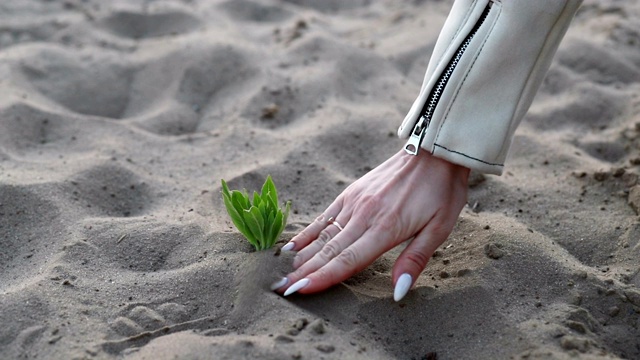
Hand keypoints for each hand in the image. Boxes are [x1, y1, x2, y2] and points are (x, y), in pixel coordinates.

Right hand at [271, 149, 469, 300]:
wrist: (433, 150)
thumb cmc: (441, 191)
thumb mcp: (439, 228)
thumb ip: (415, 260)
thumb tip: (398, 292)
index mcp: (385, 228)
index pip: (347, 260)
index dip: (322, 278)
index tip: (299, 291)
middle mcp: (364, 215)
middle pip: (328, 250)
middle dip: (303, 272)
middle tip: (280, 289)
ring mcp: (354, 202)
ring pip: (322, 235)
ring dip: (301, 257)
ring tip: (280, 273)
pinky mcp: (351, 193)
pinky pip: (325, 216)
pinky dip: (307, 232)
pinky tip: (293, 246)